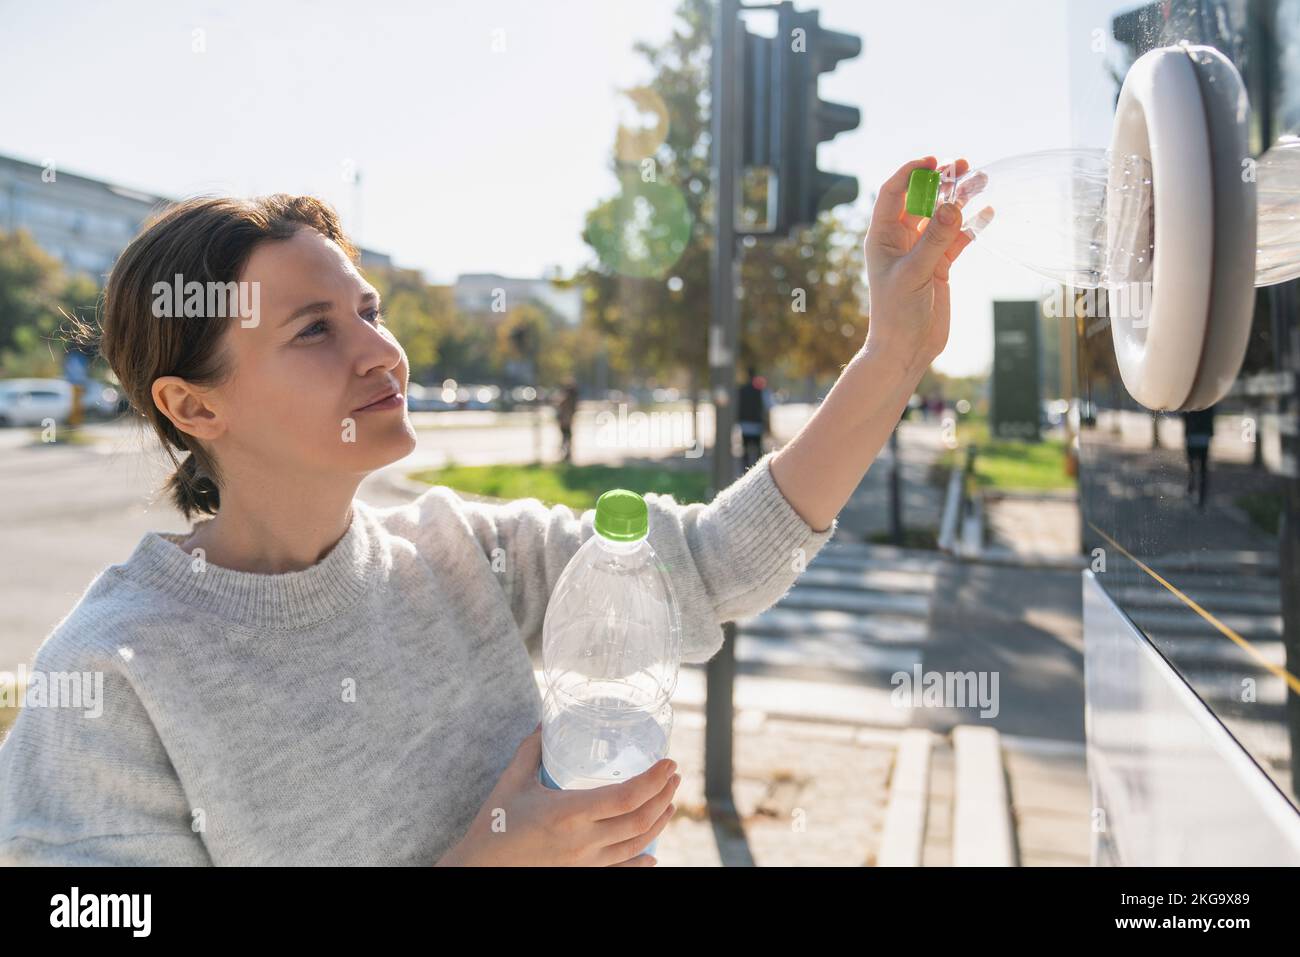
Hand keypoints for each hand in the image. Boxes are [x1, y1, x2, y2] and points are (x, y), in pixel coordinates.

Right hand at [435, 723, 679, 865]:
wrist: (478, 868)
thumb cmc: (493, 824)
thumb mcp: (512, 781)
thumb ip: (532, 749)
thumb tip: (544, 722)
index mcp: (570, 812)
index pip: (627, 798)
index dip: (654, 780)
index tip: (669, 762)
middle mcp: (583, 841)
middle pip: (640, 820)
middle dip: (665, 796)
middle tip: (674, 777)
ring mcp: (584, 862)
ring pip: (637, 845)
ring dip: (659, 823)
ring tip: (670, 803)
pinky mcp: (580, 875)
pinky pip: (620, 870)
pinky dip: (641, 862)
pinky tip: (652, 855)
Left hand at [863, 156, 987, 371]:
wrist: (905, 350)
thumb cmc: (896, 314)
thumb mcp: (914, 274)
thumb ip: (935, 241)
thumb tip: (953, 206)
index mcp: (882, 237)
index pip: (893, 193)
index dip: (911, 173)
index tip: (933, 162)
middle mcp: (900, 240)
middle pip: (922, 200)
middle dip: (942, 182)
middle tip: (964, 165)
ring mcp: (922, 252)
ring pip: (943, 217)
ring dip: (960, 199)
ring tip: (982, 180)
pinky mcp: (939, 266)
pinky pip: (957, 239)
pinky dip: (971, 226)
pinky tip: (988, 212)